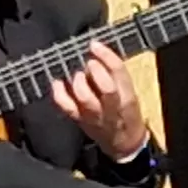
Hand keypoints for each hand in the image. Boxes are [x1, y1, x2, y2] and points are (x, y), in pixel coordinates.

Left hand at [49, 42, 151, 160]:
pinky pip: (68, 107)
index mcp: (128, 96)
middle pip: (107, 87)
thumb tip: (94, 55)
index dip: (106, 56)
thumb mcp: (129, 93)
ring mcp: (95, 116)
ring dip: (79, 81)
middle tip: (89, 62)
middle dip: (95, 70)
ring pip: (85, 97)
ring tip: (78, 75)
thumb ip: (115, 75)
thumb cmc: (126, 113)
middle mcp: (112, 107)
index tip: (94, 44)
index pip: (120, 73)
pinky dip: (59, 93)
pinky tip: (58, 83)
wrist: (124, 143)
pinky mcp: (81, 121)